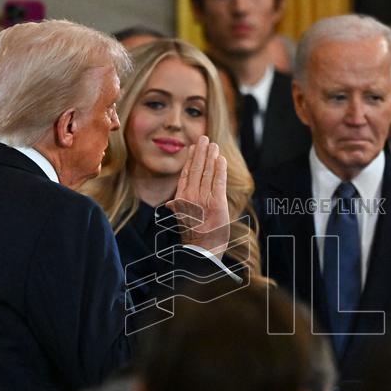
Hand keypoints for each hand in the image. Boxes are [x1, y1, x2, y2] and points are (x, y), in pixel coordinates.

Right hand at [166, 135, 230, 259]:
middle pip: (196, 169)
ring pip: (207, 173)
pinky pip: (219, 181)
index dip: (190, 159)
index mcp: (180, 200)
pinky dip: (220, 169)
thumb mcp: (182, 221)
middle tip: (205, 138)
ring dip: (211, 156)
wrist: (201, 252)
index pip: (185, 174)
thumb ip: (178, 208)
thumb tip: (170, 204)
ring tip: (214, 145)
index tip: (194, 148)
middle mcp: (190, 198)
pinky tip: (221, 159)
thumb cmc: (193, 237)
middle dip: (201, 152)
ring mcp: (203, 200)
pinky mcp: (217, 203)